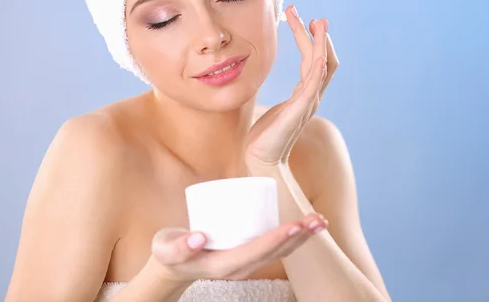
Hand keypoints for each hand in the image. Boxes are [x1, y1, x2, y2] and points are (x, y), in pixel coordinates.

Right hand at [149, 212, 328, 282]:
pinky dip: (294, 237)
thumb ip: (179, 245)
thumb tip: (199, 237)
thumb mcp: (167, 248)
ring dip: (302, 237)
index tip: (295, 226)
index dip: (277, 239)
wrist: (173, 265)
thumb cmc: (170, 251)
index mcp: (224, 265)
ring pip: (280, 252)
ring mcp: (246, 264)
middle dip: (299, 236)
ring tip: (321, 221)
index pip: (256, 252)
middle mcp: (240, 268)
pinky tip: (307, 225)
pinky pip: (275, 248)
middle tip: (319, 220)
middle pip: (275, 253)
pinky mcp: (248, 255)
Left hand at [245, 5, 338, 168]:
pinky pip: (314, 83)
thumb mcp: (273, 111)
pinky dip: (318, 65)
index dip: (309, 39)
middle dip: (313, 33)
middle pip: (321, 57)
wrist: (261, 161)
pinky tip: (317, 51)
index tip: (300, 18)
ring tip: (317, 21)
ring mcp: (308, 103)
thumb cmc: (264, 139)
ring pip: (321, 65)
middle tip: (297, 11)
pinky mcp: (300, 109)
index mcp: (304, 94)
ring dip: (320, 42)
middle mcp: (311, 96)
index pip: (313, 60)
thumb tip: (269, 89)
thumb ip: (280, 100)